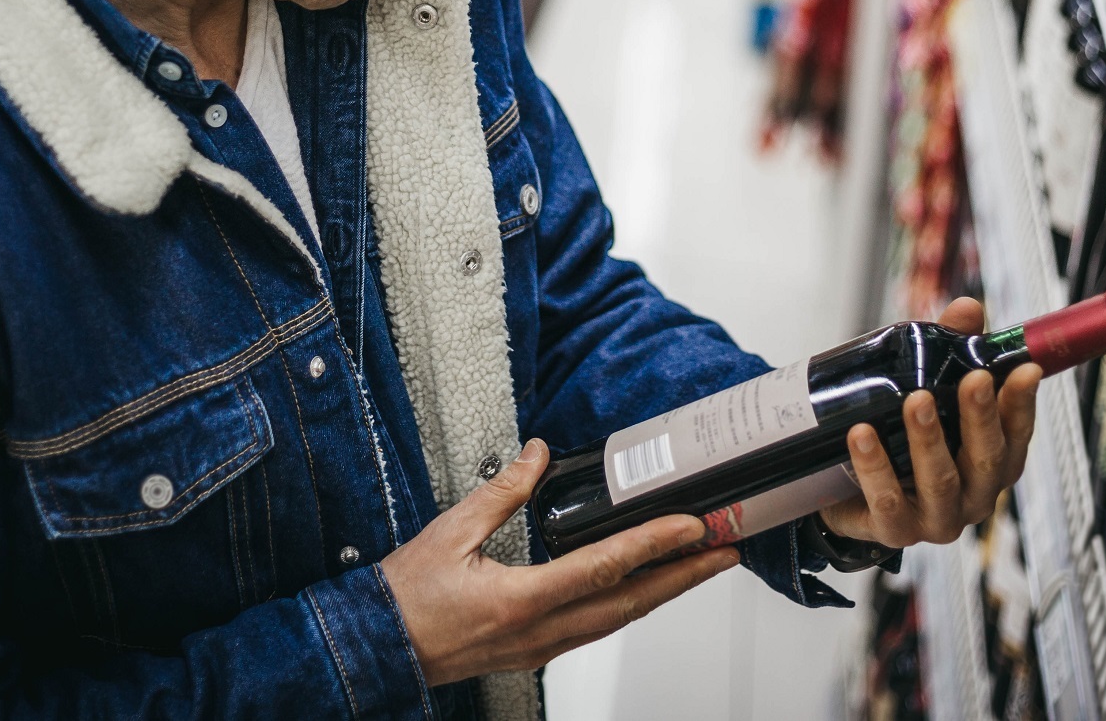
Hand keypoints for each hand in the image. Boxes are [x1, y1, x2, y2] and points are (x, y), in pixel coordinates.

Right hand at [380, 439, 740, 685]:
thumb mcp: (450, 531)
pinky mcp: (536, 651)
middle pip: (629, 603)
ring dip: (663, 592)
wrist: (379, 648)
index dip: (654, 545)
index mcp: (520, 600)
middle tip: (725, 550)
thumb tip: (537, 454)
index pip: (604, 567)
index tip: (693, 526)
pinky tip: (644, 587)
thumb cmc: (407, 596)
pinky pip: (596, 627)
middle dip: (684, 576)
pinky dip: (629, 603)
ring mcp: (541, 647)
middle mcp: (539, 631)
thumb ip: (501, 490)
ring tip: (698, 565)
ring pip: (618, 619)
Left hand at [818, 297, 1039, 547]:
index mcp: (991, 461)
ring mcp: (937, 518)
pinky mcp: (894, 531)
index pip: (1017, 433)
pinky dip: (875, 467)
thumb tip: (968, 309)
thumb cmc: (900, 435)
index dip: (1023, 403)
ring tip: (914, 400)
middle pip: (987, 460)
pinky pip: (887, 503)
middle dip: (980, 417)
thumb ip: (949, 349)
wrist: (847, 491)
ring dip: (929, 440)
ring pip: (940, 482)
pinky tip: (860, 435)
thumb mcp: (926, 385)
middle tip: (973, 379)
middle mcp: (974, 495)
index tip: (1025, 369)